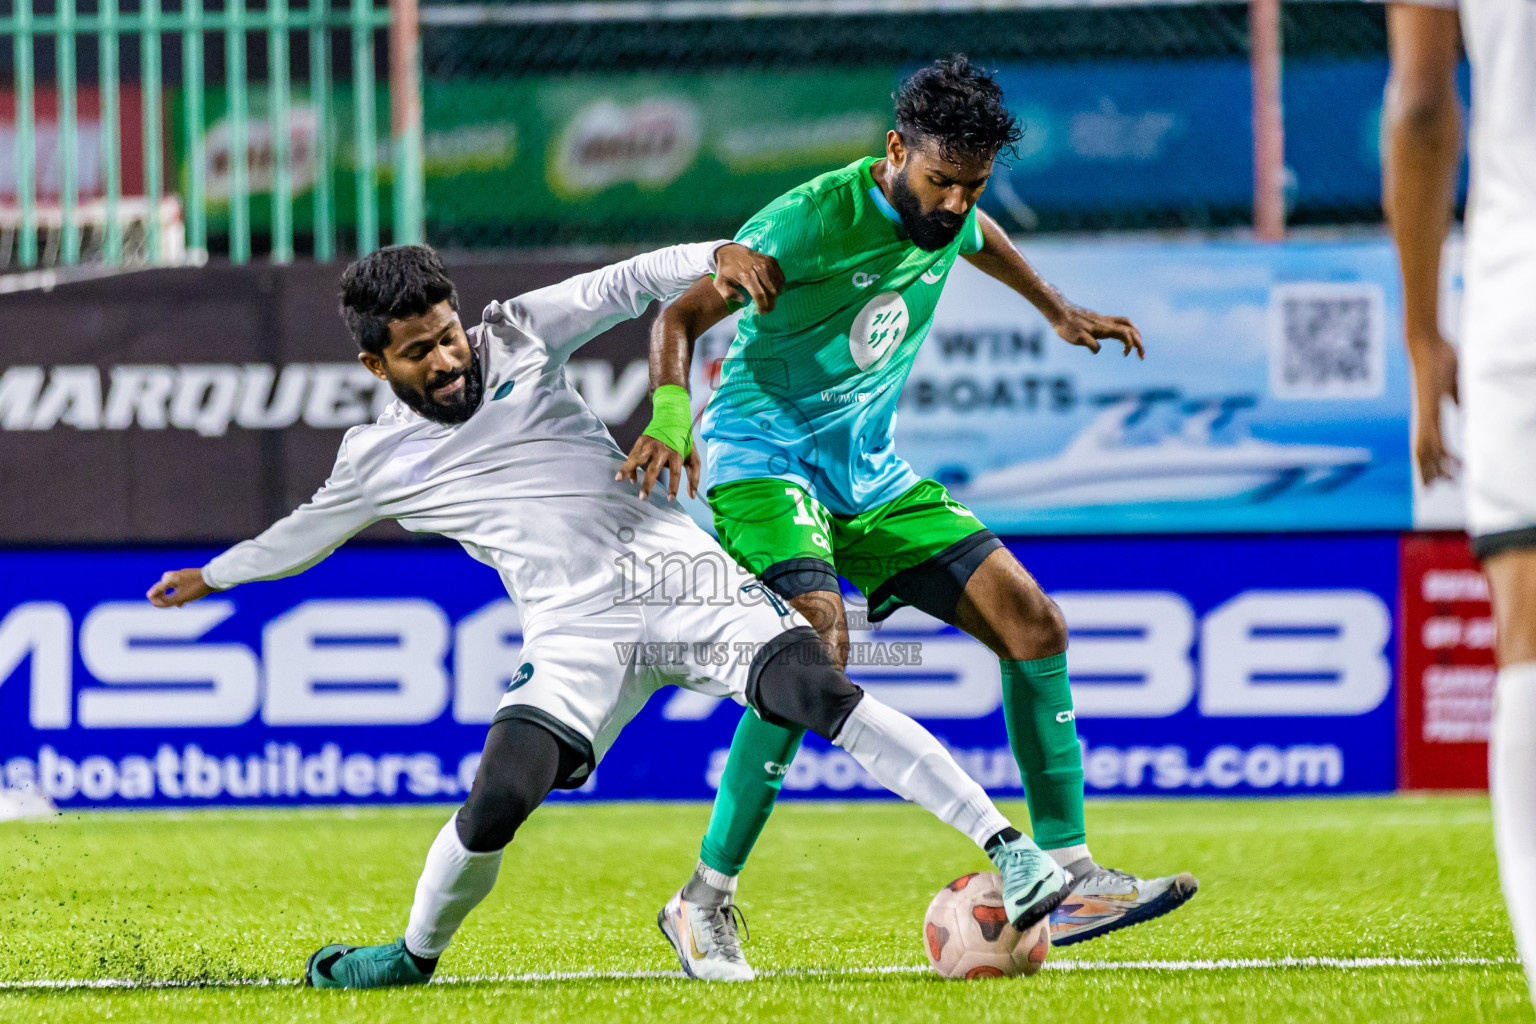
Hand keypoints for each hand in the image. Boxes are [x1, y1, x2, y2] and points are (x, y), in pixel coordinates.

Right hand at [147, 568, 214, 607]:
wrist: (214, 577)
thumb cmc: (196, 587)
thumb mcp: (180, 597)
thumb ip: (166, 601)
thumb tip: (154, 603)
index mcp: (169, 579)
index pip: (155, 590)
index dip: (155, 600)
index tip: (159, 605)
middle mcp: (173, 574)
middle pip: (162, 588)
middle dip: (163, 598)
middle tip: (167, 605)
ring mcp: (181, 574)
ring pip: (171, 588)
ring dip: (173, 597)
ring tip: (178, 604)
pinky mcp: (189, 576)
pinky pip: (179, 586)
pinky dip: (180, 593)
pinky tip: (184, 601)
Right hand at [616, 435, 701, 501]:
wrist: (672, 419)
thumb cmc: (683, 443)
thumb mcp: (693, 457)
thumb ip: (694, 476)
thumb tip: (692, 496)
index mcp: (676, 454)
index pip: (675, 473)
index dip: (673, 486)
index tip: (670, 499)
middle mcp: (662, 450)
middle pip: (653, 469)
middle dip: (648, 484)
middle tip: (643, 497)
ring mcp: (649, 445)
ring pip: (637, 460)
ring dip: (628, 470)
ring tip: (620, 480)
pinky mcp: (641, 441)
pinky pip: (632, 456)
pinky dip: (628, 466)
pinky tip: (626, 477)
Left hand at [712, 243, 784, 313]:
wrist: (731, 251)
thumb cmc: (726, 270)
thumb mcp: (719, 283)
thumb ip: (728, 294)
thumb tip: (742, 300)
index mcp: (746, 276)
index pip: (760, 295)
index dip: (763, 307)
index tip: (761, 312)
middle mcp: (758, 269)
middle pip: (771, 292)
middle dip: (770, 304)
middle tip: (767, 309)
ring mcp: (767, 264)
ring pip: (778, 285)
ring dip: (775, 295)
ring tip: (768, 299)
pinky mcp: (772, 260)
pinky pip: (781, 277)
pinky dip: (778, 285)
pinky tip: (771, 288)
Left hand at [1051, 303, 1143, 358]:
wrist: (1060, 312)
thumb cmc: (1068, 327)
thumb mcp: (1077, 339)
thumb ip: (1090, 344)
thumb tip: (1098, 349)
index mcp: (1105, 328)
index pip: (1126, 334)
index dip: (1131, 344)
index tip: (1126, 355)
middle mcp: (1107, 322)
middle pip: (1131, 329)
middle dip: (1139, 342)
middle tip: (1142, 356)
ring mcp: (1104, 320)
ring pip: (1127, 324)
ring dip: (1134, 335)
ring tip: (1136, 347)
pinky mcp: (1100, 320)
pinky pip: (1118, 324)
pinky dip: (1125, 332)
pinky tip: (1121, 341)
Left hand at [1411, 332, 1459, 484]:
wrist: (1427, 342)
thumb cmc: (1442, 358)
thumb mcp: (1454, 384)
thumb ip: (1458, 399)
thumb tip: (1465, 411)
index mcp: (1432, 413)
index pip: (1437, 443)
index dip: (1443, 460)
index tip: (1454, 474)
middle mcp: (1425, 417)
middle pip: (1427, 452)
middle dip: (1432, 471)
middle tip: (1439, 488)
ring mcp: (1423, 413)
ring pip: (1423, 448)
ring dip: (1430, 468)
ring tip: (1435, 485)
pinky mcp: (1424, 407)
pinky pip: (1424, 433)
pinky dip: (1427, 450)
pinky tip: (1427, 463)